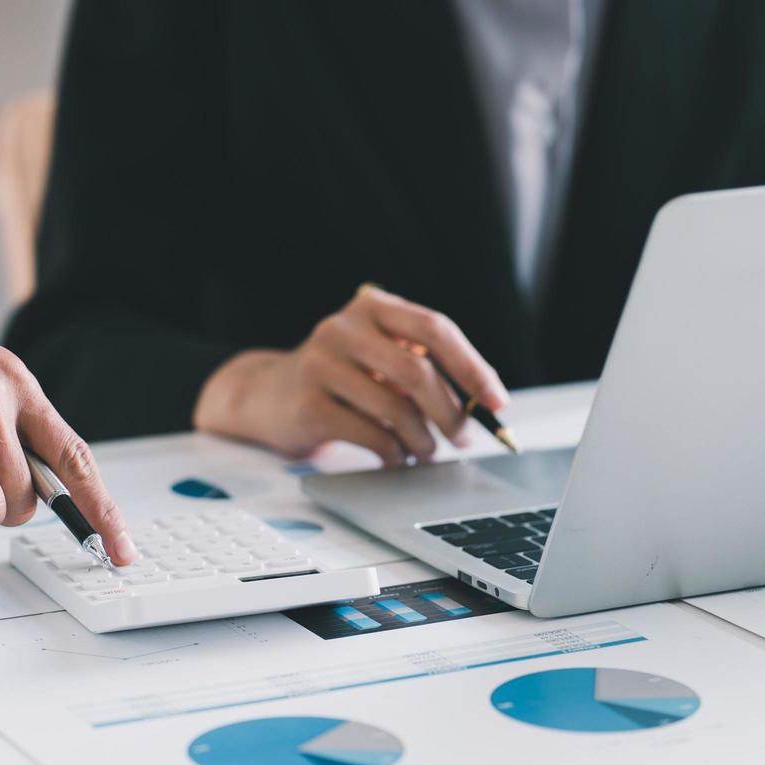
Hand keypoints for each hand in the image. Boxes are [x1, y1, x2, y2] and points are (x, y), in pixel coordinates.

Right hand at [193, 285, 507, 464]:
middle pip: (417, 370)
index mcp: (371, 306)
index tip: (497, 402)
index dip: (472, 367)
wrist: (267, 395)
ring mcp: (320, 364)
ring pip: (395, 408)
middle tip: (463, 439)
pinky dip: (394, 453)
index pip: (435, 329)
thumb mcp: (378, 355)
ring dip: (422, 439)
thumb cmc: (341, 378)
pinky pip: (370, 434)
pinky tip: (397, 458)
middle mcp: (343, 328)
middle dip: (450, 412)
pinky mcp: (308, 404)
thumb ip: (423, 366)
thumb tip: (483, 403)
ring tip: (426, 451)